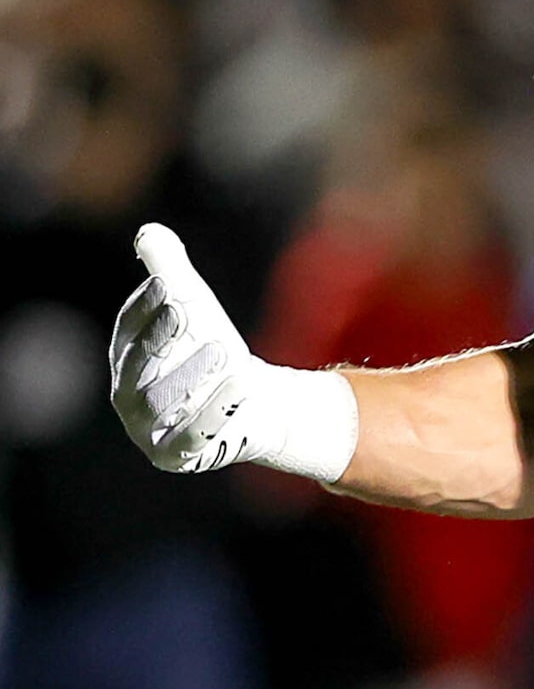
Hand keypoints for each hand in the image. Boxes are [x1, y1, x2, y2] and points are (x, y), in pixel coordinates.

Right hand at [110, 224, 357, 480]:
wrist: (253, 404)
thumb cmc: (212, 353)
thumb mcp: (195, 310)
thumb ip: (171, 272)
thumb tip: (149, 232)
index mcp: (126, 361)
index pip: (127, 332)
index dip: (143, 308)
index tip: (165, 282)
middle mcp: (129, 398)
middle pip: (136, 370)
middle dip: (158, 339)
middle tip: (186, 308)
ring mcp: (151, 431)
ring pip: (162, 405)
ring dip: (190, 375)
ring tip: (224, 349)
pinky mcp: (180, 456)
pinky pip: (193, 438)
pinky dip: (214, 413)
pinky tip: (241, 385)